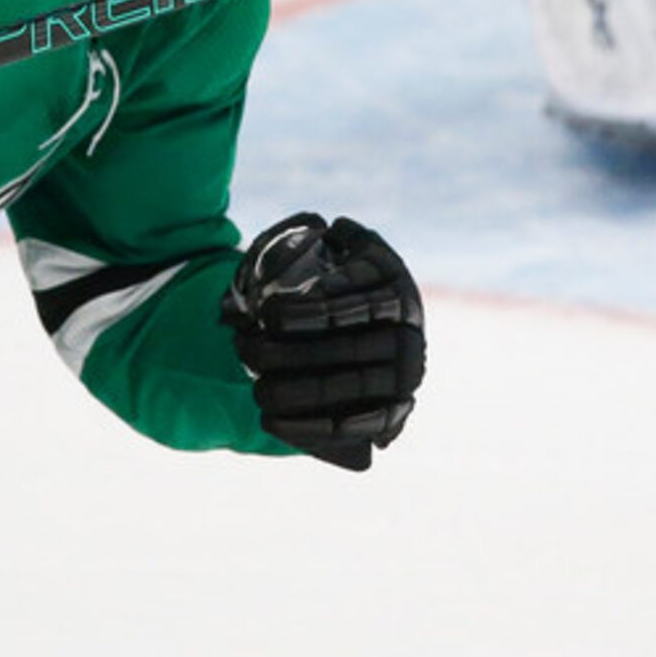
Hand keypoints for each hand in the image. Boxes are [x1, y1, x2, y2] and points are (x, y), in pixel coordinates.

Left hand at [221, 213, 424, 470]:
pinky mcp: (394, 415)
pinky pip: (351, 427)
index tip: (268, 313)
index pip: (355, 304)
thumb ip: (338, 237)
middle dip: (288, 353)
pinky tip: (269, 420)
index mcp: (398, 291)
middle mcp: (410, 335)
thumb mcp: (355, 251)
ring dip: (294, 391)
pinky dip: (309, 428)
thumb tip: (328, 229)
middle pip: (345, 349)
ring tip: (254, 387)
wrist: (383, 336)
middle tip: (245, 348)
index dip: (311, 311)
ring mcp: (405, 378)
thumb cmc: (352, 285)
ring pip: (346, 389)